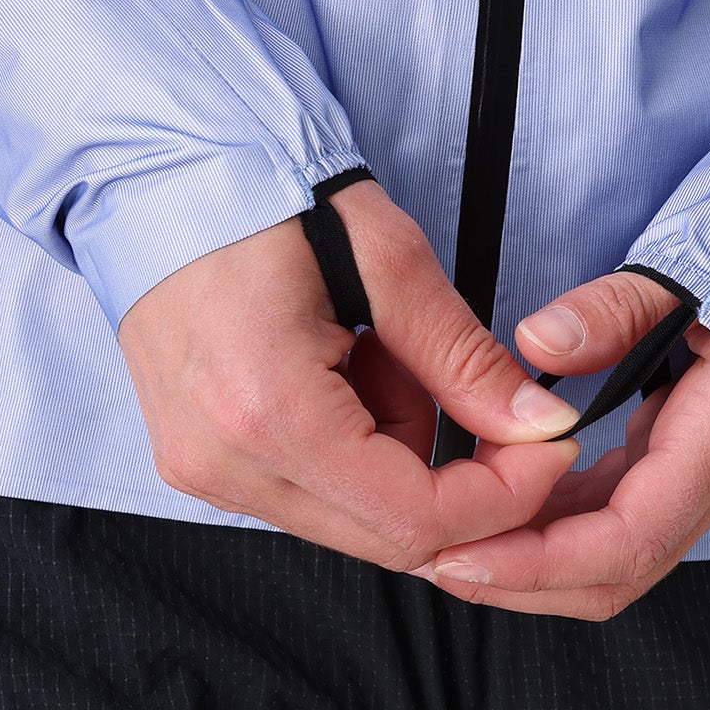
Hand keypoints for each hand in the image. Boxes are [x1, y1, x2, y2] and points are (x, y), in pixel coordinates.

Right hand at [116, 175, 584, 570]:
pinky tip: (343, 366)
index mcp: (267, 411)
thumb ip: (461, 356)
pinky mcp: (200, 460)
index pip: (414, 519)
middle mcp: (222, 462)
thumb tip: (535, 424)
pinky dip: (355, 441)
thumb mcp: (387, 257)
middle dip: (454, 473)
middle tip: (472, 383)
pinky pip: (309, 488)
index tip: (549, 445)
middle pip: (385, 536)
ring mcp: (203, 468)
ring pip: (352, 515)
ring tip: (380, 349)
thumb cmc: (263, 190)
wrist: (160, 173)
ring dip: (400, 448)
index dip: (504, 496)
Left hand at [408, 270, 709, 619]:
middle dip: (524, 582)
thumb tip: (539, 342)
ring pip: (613, 554)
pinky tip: (504, 495)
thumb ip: (614, 309)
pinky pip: (616, 516)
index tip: (468, 557)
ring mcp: (705, 476)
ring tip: (456, 534)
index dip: (542, 565)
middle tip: (439, 559)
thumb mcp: (689, 269)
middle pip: (615, 571)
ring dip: (533, 558)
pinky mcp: (687, 463)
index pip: (630, 539)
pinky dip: (555, 521)